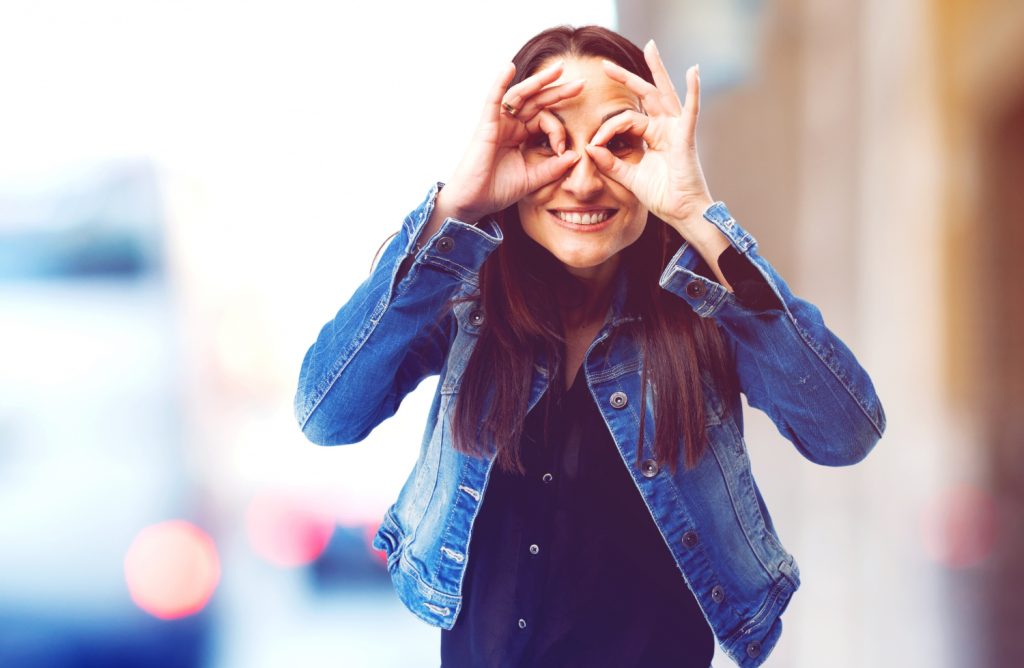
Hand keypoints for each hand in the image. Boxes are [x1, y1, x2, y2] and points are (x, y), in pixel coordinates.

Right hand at [442, 60, 584, 222]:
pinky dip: (500, 83)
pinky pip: (493, 100)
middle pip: (537, 101)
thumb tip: (576, 155)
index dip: (558, 132)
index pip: (545, 121)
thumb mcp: (533, 178)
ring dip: (539, 81)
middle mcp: (510, 125)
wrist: (474, 202)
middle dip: (559, 91)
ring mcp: (498, 123)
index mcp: (521, 135)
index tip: (563, 150)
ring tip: (559, 69)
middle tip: (582, 83)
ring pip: (521, 95)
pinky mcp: (486, 126)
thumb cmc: (498, 190)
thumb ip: (553, 168)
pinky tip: (508, 68)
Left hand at [583, 40, 713, 234]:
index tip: (593, 144)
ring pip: (662, 94)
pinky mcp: (686, 137)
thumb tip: (590, 149)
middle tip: (606, 64)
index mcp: (651, 136)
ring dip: (656, 70)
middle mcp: (663, 128)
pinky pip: (690, 110)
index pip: (624, 120)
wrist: (681, 212)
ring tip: (650, 47)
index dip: (606, 129)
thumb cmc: (662, 196)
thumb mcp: (629, 178)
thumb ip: (611, 163)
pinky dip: (693, 90)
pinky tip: (693, 71)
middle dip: (626, 78)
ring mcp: (675, 130)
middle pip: (644, 96)